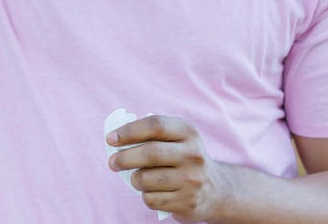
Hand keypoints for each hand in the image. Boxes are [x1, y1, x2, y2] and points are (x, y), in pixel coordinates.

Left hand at [108, 115, 232, 222]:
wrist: (216, 190)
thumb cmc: (184, 159)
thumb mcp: (177, 140)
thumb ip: (151, 136)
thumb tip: (115, 141)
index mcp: (189, 132)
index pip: (155, 125)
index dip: (129, 131)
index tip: (111, 139)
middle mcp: (193, 154)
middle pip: (150, 153)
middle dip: (124, 158)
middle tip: (112, 162)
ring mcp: (192, 180)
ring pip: (147, 179)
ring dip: (135, 179)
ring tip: (138, 178)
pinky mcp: (187, 202)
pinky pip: (152, 199)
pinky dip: (146, 196)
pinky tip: (154, 192)